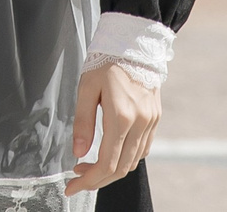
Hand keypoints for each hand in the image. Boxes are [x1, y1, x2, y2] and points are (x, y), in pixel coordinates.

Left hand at [66, 62, 158, 194]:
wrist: (134, 41)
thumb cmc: (107, 61)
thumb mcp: (86, 88)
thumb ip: (83, 122)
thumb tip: (78, 152)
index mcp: (121, 116)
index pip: (106, 163)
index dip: (88, 181)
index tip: (71, 186)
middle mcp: (140, 122)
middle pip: (120, 168)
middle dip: (97, 180)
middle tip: (78, 179)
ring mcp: (151, 121)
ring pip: (132, 161)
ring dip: (111, 170)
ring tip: (90, 166)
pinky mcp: (155, 117)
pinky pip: (143, 148)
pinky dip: (126, 158)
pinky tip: (111, 152)